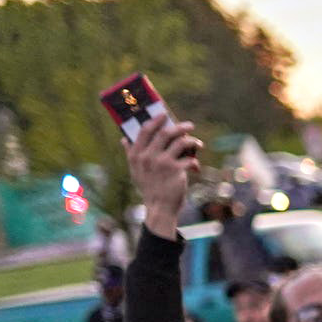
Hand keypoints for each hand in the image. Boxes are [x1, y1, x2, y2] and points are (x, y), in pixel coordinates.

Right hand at [127, 113, 203, 235]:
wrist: (159, 207)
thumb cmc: (149, 187)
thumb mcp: (135, 170)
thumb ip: (131, 154)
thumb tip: (124, 139)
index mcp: (136, 154)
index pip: (145, 130)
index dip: (156, 120)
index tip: (164, 114)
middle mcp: (148, 156)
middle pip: (165, 133)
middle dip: (180, 127)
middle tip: (189, 125)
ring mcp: (162, 162)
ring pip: (180, 142)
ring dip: (192, 141)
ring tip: (198, 143)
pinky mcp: (176, 170)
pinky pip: (190, 158)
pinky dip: (195, 161)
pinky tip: (196, 166)